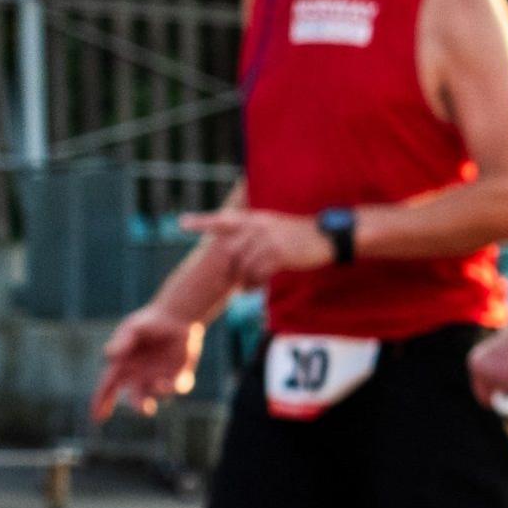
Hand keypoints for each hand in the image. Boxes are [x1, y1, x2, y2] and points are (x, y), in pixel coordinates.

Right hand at [90, 308, 198, 420]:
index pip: (107, 387)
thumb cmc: (147, 324)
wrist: (175, 318)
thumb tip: (109, 356)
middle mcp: (140, 377)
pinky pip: (178, 387)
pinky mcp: (179, 375)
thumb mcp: (133, 329)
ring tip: (160, 385)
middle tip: (144, 409)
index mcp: (122, 367)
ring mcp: (159, 378)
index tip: (96, 418)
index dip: (100, 402)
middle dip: (138, 406)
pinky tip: (174, 384)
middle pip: (135, 398)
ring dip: (159, 392)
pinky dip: (176, 387)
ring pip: (158, 395)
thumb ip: (122, 341)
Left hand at [182, 206, 329, 281]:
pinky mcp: (278, 254)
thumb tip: (238, 252)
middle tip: (231, 282)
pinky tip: (255, 288)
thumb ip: (255, 233)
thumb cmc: (302, 235)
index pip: (222, 219)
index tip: (180, 223)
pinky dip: (254, 284)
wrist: (327, 236)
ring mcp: (267, 240)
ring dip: (243, 280)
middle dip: (228, 269)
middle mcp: (258, 227)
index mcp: (255, 218)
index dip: (201, 221)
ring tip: (246, 288)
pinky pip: (257, 273)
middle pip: (231, 251)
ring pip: (243, 265)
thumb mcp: (276, 226)